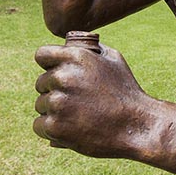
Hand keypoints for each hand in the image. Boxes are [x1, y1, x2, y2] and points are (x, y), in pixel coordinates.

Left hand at [33, 43, 151, 157]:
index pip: (42, 55)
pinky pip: (39, 125)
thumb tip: (71, 45)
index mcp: (76, 57)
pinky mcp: (55, 126)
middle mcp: (63, 77)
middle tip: (75, 101)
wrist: (136, 126)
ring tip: (77, 116)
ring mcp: (58, 102)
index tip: (55, 73)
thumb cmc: (126, 92)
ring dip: (53, 111)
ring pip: (40, 105)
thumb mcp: (113, 60)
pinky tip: (68, 129)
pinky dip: (51, 129)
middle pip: (41, 83)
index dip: (49, 65)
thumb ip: (90, 50)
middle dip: (54, 90)